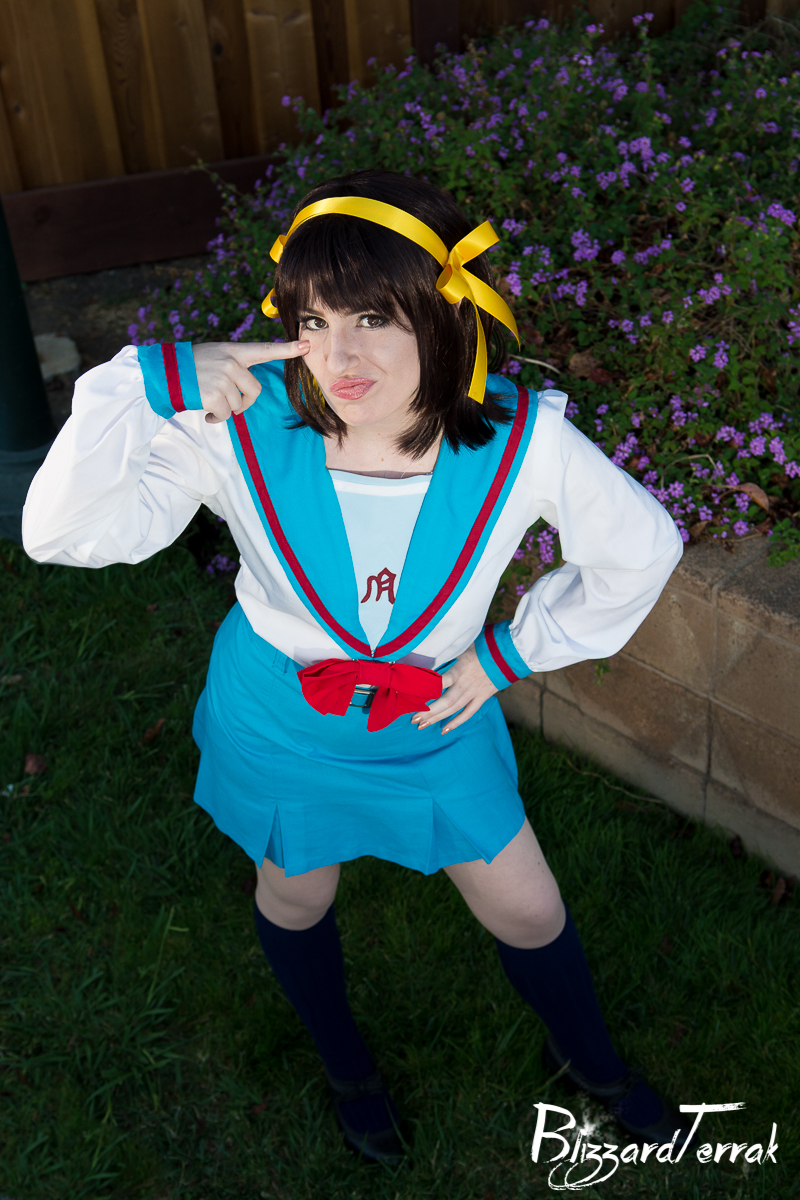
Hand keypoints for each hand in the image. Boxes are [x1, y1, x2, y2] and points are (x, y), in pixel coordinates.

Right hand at [193, 340, 308, 422]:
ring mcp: (223, 377)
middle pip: (255, 391)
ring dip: (225, 410)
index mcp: (233, 351)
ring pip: (238, 405)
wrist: (163, 374)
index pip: (264, 350)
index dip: (287, 349)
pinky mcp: (214, 394)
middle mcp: (231, 362)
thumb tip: (244, 398)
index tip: (306, 346)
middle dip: (243, 402)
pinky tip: (204, 411)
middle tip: (227, 402)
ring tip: (207, 400)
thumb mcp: (214, 358)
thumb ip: (233, 368)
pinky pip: (226, 415)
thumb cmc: (189, 368)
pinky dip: (216, 418)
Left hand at [411, 642, 497, 734]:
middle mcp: (466, 682)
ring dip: (437, 718)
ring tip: (421, 725)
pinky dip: (457, 722)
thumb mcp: (463, 643)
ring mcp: (475, 692)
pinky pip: (469, 712)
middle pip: (445, 701)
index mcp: (461, 667)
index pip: (441, 681)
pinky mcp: (483, 696)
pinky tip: (444, 730)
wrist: (509, 653)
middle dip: (428, 711)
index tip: (411, 695)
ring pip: (454, 709)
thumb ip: (448, 650)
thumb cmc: (484, 644)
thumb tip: (429, 649)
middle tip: (413, 719)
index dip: (426, 689)